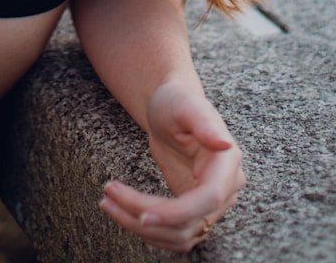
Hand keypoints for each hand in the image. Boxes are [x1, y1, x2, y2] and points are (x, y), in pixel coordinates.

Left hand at [98, 81, 245, 252]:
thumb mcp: (186, 104)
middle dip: (147, 217)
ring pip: (179, 234)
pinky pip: (172, 232)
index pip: (207, 199)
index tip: (144, 216)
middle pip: (188, 222)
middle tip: (108, 199)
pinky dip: (147, 229)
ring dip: (142, 228)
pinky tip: (122, 212)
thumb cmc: (177, 101)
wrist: (170, 109)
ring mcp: (209, 205)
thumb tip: (224, 143)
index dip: (177, 213)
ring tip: (108, 203)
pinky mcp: (192, 212)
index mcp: (227, 164)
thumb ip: (204, 122)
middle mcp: (225, 190)